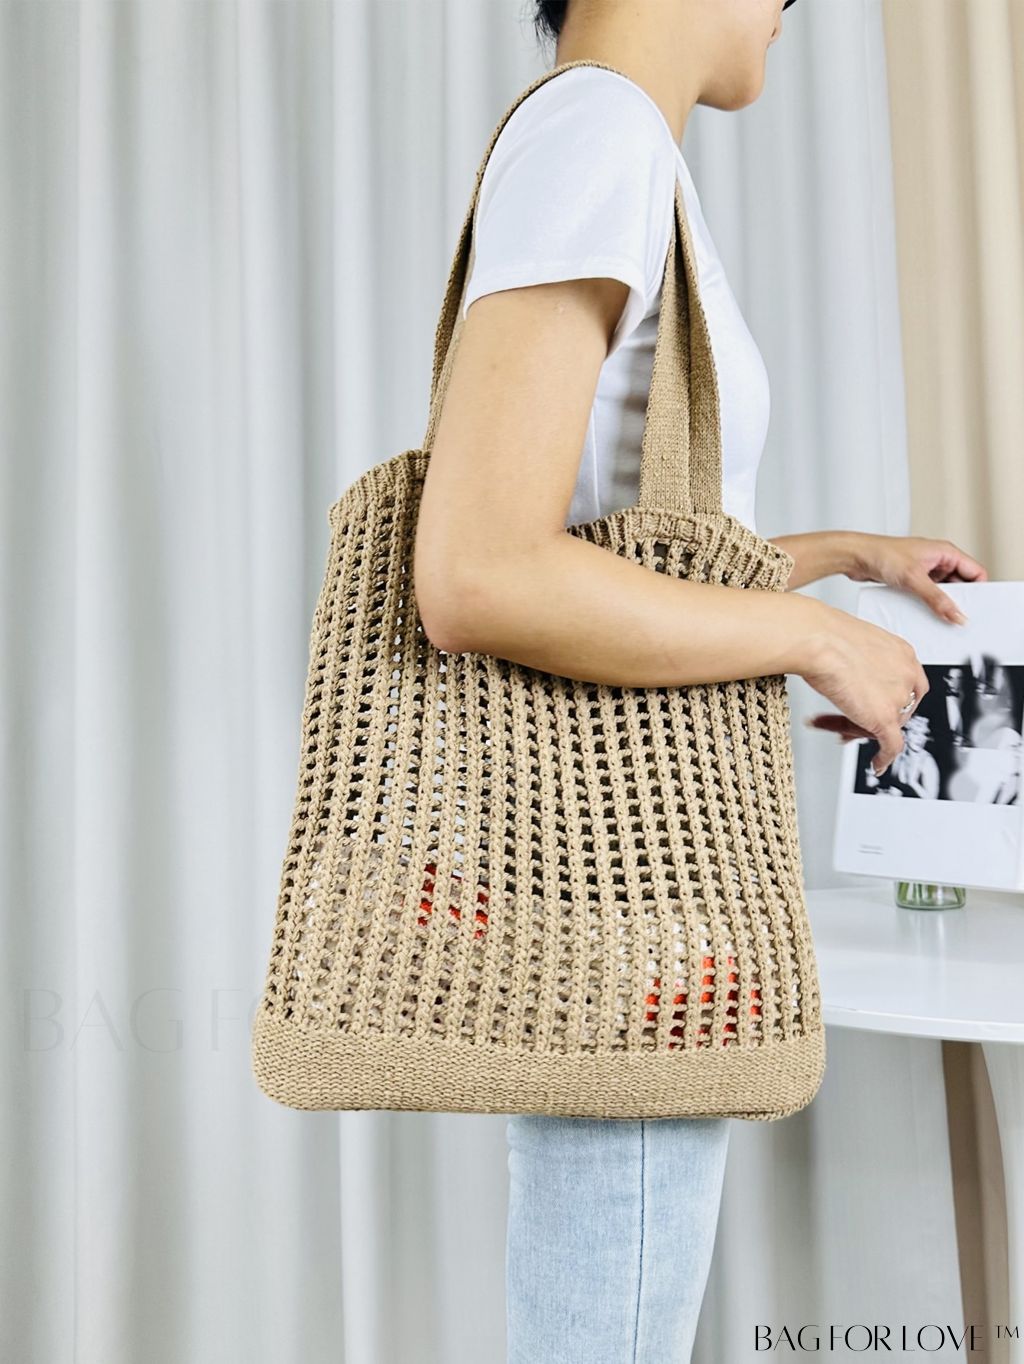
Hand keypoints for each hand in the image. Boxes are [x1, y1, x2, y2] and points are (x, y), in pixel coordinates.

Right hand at [798, 604, 930, 774]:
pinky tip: (876, 764)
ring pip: (888, 726)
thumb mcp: (854, 645)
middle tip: (849, 721)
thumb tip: (849, 676)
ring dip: (861, 730)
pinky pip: (891, 746)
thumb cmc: (825, 636)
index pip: (904, 684)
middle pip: (898, 708)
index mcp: (903, 654)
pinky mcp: (885, 719)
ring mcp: (898, 698)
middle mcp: (907, 675)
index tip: (871, 703)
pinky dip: (884, 758)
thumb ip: (862, 663)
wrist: (817, 641)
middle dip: (871, 716)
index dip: (885, 698)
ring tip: (836, 728)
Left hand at [846, 533, 987, 622]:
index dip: (978, 590)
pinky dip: (928, 603)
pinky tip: (924, 612)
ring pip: (943, 590)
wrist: (855, 556)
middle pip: (960, 583)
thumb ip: (937, 599)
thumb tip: (955, 614)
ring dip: (942, 602)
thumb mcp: (914, 579)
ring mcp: (925, 569)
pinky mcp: (913, 579)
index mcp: (945, 551)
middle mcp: (937, 559)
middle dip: (959, 599)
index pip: (975, 571)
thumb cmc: (881, 554)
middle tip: (957, 615)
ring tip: (939, 615)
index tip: (975, 608)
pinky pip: (928, 594)